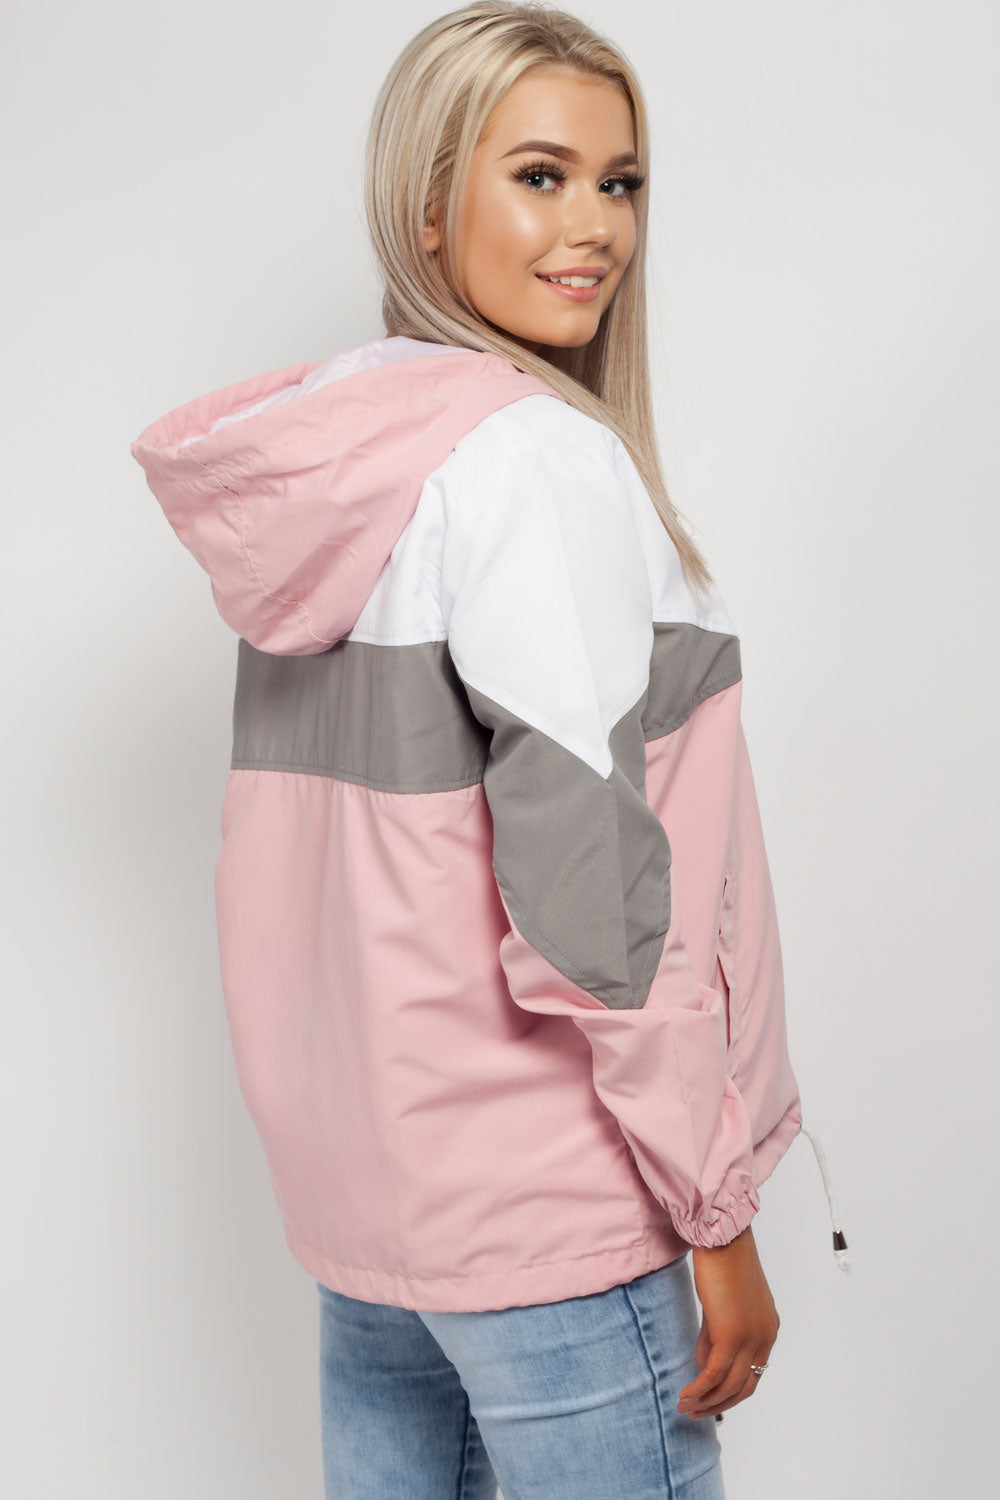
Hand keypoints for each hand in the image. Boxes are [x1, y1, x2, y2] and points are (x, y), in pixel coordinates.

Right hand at [676, 1225, 778, 1420]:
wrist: (723, 1238)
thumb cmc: (722, 1262)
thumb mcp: (721, 1306)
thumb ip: (714, 1337)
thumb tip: (705, 1366)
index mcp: (768, 1330)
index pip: (752, 1373)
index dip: (730, 1391)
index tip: (709, 1399)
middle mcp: (765, 1338)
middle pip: (744, 1387)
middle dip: (719, 1404)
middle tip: (696, 1412)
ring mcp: (751, 1338)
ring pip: (729, 1385)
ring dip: (706, 1401)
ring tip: (685, 1407)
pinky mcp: (731, 1335)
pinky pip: (714, 1373)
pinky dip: (699, 1388)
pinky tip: (685, 1394)